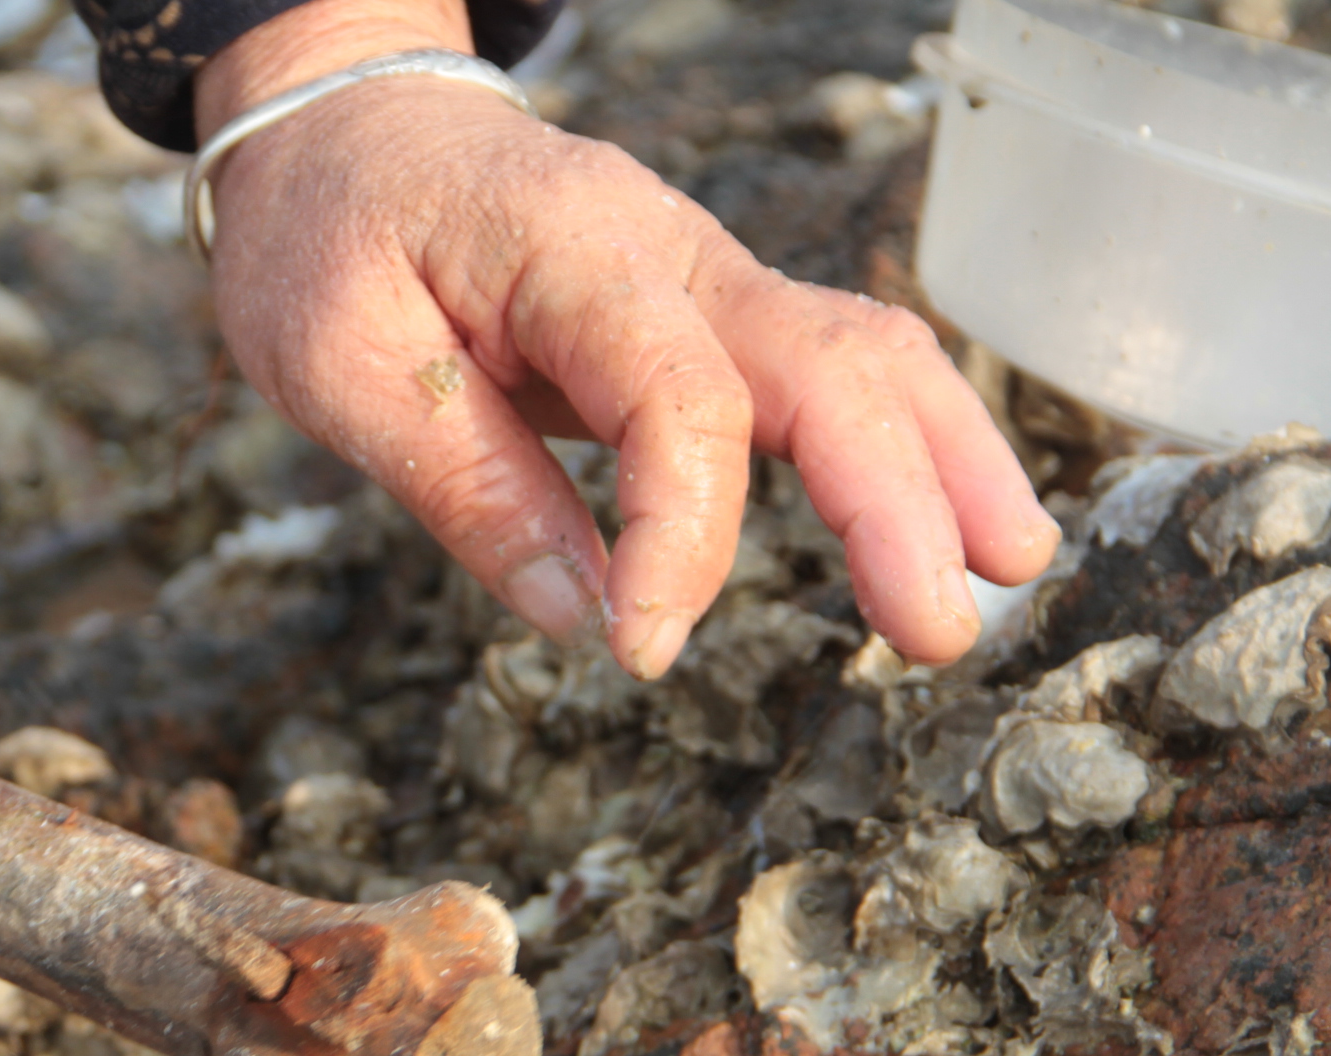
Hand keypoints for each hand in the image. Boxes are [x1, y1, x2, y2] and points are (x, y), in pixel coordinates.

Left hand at [194, 0, 1059, 675]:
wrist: (348, 133)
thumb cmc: (330, 240)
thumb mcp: (337, 361)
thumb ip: (460, 482)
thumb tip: (578, 615)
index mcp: (570, 249)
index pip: (676, 399)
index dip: (681, 536)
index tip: (639, 648)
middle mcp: (673, 253)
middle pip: (832, 362)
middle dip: (899, 499)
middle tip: (935, 635)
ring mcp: (709, 280)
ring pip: (867, 357)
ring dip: (945, 467)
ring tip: (1000, 579)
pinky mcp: (714, 321)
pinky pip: (835, 374)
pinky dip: (902, 449)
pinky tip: (944, 531)